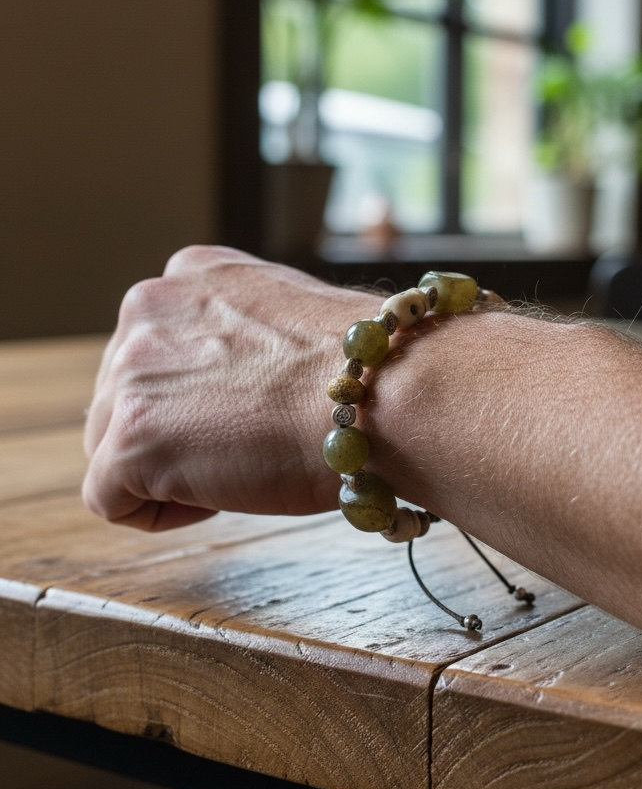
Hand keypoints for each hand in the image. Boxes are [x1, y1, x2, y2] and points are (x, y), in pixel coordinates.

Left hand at [83, 246, 376, 530]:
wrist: (382, 394)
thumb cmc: (365, 372)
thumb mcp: (289, 321)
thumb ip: (240, 340)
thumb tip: (233, 386)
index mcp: (189, 275)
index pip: (157, 353)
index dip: (201, 399)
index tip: (253, 411)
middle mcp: (146, 307)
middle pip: (124, 398)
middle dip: (177, 434)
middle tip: (253, 443)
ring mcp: (129, 371)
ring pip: (113, 448)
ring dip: (171, 472)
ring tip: (245, 463)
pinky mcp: (127, 437)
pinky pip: (111, 500)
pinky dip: (163, 513)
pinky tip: (224, 493)